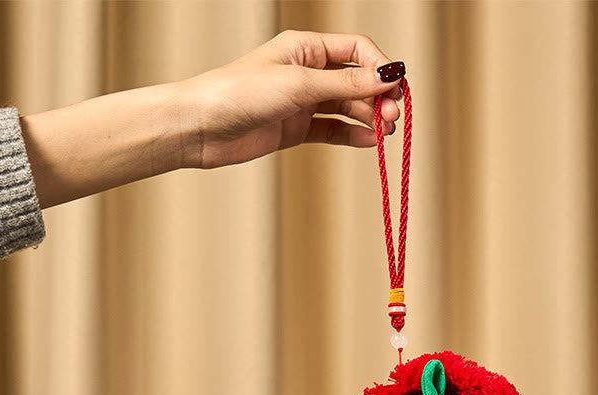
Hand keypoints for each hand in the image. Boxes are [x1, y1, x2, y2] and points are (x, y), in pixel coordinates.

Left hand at [20, 30, 403, 206]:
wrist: (201, 127)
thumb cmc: (240, 93)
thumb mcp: (299, 84)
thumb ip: (346, 85)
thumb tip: (389, 76)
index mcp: (306, 48)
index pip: (357, 51)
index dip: (380, 68)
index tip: (395, 89)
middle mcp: (307, 72)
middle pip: (356, 82)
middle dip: (378, 98)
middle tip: (392, 119)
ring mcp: (302, 102)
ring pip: (347, 108)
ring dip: (368, 119)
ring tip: (383, 134)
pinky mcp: (296, 129)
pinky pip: (333, 130)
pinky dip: (351, 136)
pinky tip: (367, 143)